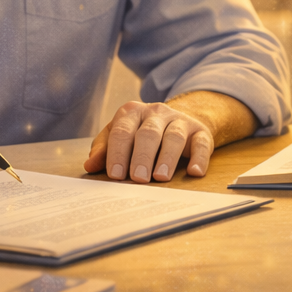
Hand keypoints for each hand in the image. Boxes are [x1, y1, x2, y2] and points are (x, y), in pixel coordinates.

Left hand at [84, 100, 214, 182]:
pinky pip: (201, 143)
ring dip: (167, 158)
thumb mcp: (120, 137)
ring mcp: (180, 120)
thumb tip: (90, 165)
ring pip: (174, 136)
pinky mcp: (200, 131)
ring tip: (160, 178)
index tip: (115, 174)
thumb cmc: (141, 134)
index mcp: (132, 112)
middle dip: (142, 157)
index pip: (122, 131)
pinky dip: (199, 158)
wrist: (177, 122)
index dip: (118, 153)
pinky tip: (194, 172)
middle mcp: (156, 113)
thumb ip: (104, 149)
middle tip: (137, 179)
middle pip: (148, 133)